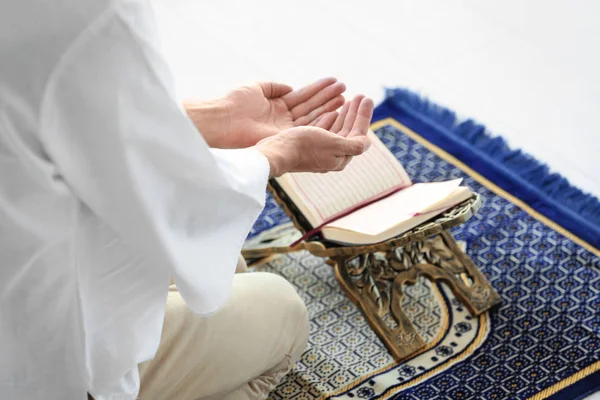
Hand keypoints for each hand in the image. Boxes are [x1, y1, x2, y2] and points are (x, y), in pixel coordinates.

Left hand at [184, 78, 344, 147]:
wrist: (223, 119)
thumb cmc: (235, 102)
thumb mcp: (257, 87)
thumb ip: (275, 87)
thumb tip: (291, 88)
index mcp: (277, 106)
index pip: (303, 97)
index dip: (319, 90)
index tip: (335, 83)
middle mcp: (284, 119)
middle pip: (311, 107)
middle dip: (328, 98)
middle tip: (346, 91)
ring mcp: (285, 129)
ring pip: (312, 117)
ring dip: (329, 108)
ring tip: (346, 99)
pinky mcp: (284, 137)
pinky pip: (305, 127)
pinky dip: (321, 120)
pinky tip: (335, 113)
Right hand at [255, 96, 373, 176]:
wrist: (276, 152)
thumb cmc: (304, 146)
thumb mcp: (334, 144)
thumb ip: (353, 144)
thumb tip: (367, 142)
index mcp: (340, 158)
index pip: (359, 135)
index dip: (364, 116)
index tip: (366, 98)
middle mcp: (332, 157)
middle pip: (349, 133)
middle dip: (356, 113)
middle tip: (361, 95)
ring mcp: (319, 153)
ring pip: (337, 131)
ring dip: (345, 115)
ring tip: (350, 100)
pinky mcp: (307, 147)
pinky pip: (324, 132)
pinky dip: (330, 120)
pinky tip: (332, 112)